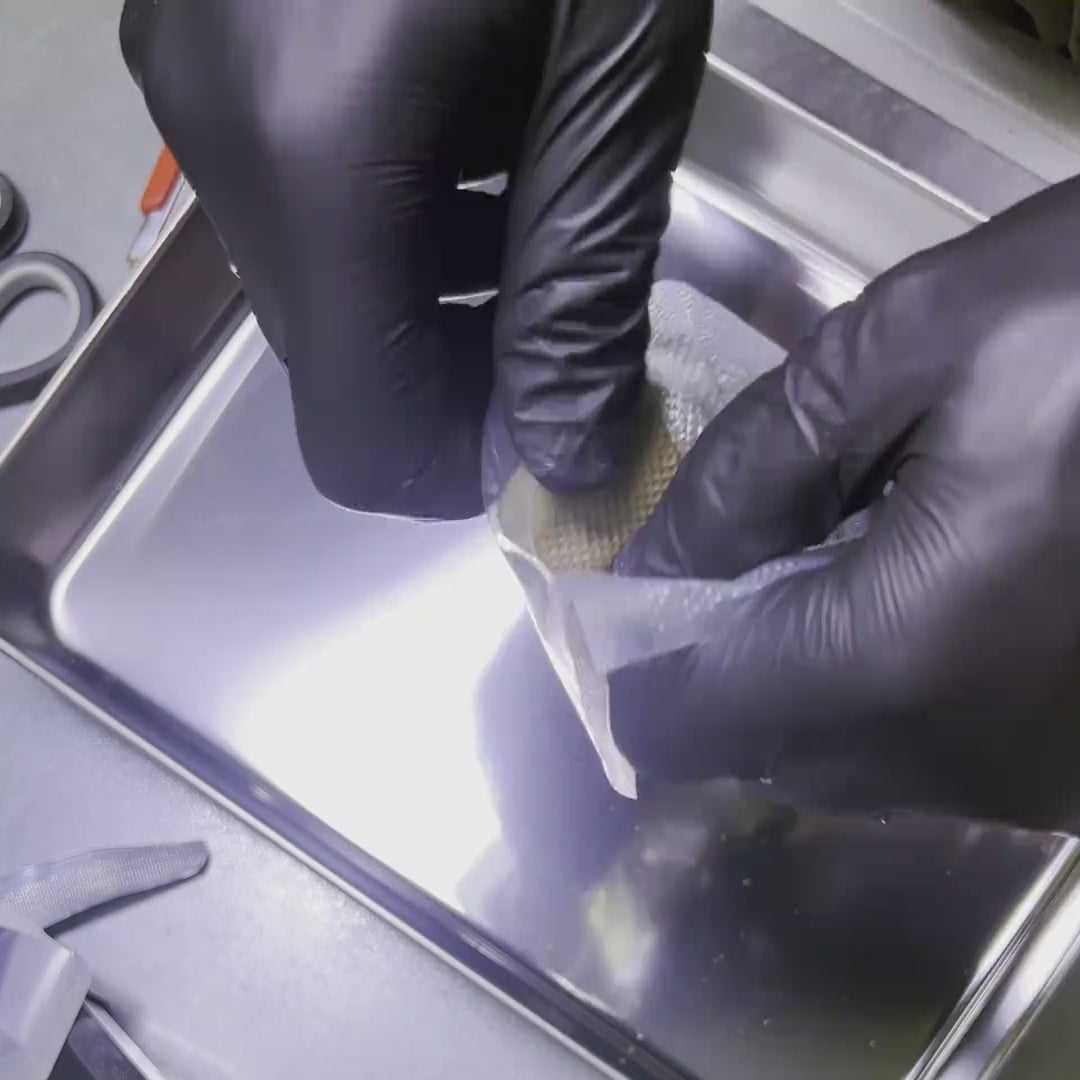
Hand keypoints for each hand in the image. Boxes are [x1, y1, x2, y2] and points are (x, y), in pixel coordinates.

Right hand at [119, 0, 711, 517]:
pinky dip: (393, 229)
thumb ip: (579, 297)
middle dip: (455, 382)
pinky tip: (474, 159)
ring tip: (538, 230)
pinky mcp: (208, 44)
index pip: (360, 435)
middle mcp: (220, 139)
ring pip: (315, 289)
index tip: (557, 439)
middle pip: (336, 366)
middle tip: (567, 332)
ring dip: (431, 305)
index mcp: (321, 162)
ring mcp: (196, 83)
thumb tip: (570, 456)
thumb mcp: (607, 92)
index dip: (459, 469)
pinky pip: (296, 203)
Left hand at [613, 177, 1079, 831]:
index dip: (626, 656)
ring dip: (796, 670)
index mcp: (898, 656)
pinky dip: (882, 682)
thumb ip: (752, 468)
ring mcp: (1037, 781)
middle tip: (733, 542)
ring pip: (841, 757)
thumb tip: (655, 566)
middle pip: (754, 745)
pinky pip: (926, 750)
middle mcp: (965, 760)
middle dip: (713, 656)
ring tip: (828, 546)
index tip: (625, 580)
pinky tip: (917, 580)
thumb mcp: (912, 342)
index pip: (680, 718)